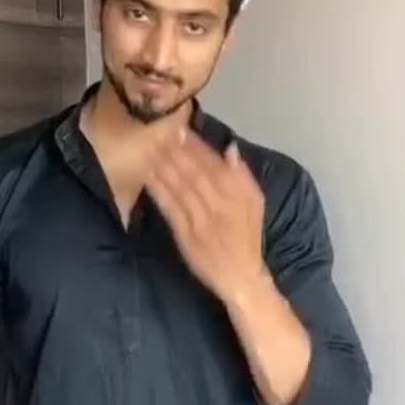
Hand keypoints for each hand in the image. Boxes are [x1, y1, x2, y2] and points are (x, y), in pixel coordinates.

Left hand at [146, 129, 266, 304]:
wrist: (240, 275)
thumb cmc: (247, 237)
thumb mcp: (255, 203)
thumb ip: (243, 175)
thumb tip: (231, 148)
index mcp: (237, 194)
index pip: (213, 163)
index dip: (195, 145)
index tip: (181, 129)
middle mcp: (219, 204)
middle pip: (193, 172)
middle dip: (175, 151)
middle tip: (159, 132)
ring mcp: (200, 220)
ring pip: (179, 187)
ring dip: (163, 166)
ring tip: (149, 147)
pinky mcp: (184, 235)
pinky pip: (169, 208)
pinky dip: (158, 190)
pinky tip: (148, 176)